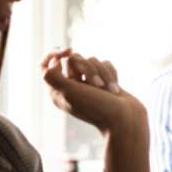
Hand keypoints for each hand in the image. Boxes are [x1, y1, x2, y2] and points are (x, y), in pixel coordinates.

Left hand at [41, 49, 151, 171]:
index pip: (45, 65)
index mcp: (58, 91)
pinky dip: (111, 74)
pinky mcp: (105, 81)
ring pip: (92, 60)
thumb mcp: (69, 92)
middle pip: (73, 58)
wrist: (125, 120)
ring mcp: (89, 83)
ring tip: (107, 90)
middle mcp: (72, 86)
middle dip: (87, 68)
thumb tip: (53, 61)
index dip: (54, 54)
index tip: (67, 51)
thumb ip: (52, 76)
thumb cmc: (97, 108)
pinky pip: (106, 64)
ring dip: (102, 73)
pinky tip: (114, 89)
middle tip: (95, 85)